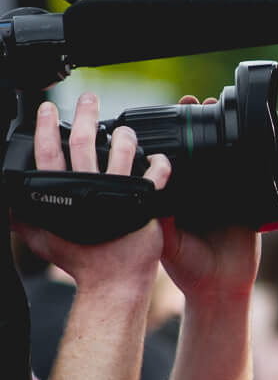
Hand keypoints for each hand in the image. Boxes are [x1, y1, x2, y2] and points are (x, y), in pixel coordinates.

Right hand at [13, 95, 167, 295]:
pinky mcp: (145, 203)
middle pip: (82, 142)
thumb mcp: (42, 239)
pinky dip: (160, 164)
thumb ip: (25, 218)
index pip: (47, 152)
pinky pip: (156, 176)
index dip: (45, 127)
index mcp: (62, 194)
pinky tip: (161, 157)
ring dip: (124, 135)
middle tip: (88, 98)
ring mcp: (118, 194)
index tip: (46, 107)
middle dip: (84, 115)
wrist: (112, 281)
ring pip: (121, 152)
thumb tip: (9, 205)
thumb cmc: (79, 262)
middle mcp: (89, 188)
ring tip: (125, 128)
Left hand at [156, 97, 258, 308]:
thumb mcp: (164, 237)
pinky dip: (246, 160)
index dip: (170, 136)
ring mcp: (224, 198)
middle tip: (193, 100)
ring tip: (215, 110)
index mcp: (178, 199)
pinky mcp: (247, 205)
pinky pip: (248, 179)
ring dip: (221, 137)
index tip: (167, 114)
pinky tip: (243, 141)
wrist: (220, 289)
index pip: (172, 160)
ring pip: (223, 161)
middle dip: (196, 127)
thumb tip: (145, 181)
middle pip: (199, 153)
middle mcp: (200, 195)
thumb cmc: (187, 268)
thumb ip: (157, 212)